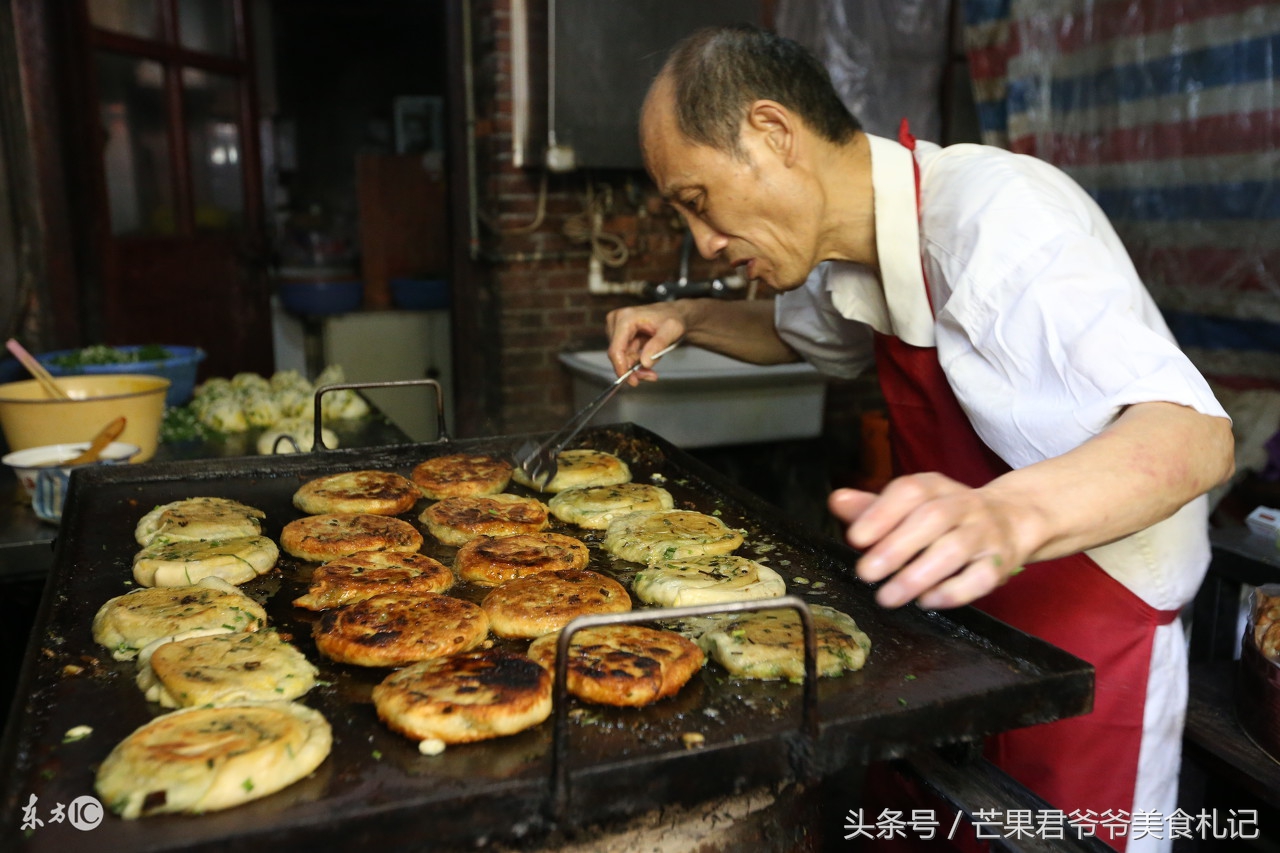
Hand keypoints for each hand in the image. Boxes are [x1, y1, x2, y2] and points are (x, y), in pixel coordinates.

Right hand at [605, 303, 687, 384]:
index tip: (632, 381)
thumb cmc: (673, 317)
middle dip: (633, 369)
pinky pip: (625, 357)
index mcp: (626, 317)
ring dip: (636, 368)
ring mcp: (617, 329)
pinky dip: (636, 364)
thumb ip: (658, 345)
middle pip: (618, 355)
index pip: (616, 349)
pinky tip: (648, 362)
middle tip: (651, 375)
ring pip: (622, 358)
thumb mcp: (672, 330)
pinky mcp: (620, 336)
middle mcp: (617, 321)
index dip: (621, 367)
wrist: (675, 314)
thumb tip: (645, 362)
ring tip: (652, 370)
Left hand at [828, 473, 1037, 609]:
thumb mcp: (910, 506)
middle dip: (895, 548)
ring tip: (888, 597)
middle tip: (866, 573)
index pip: (910, 491)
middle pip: (932, 519)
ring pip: (954, 550)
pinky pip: (980, 578)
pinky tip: (926, 601)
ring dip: (917, 576)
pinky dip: (952, 592)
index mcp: (935, 487)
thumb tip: (837, 501)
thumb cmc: (946, 516)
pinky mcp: (999, 563)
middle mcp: (963, 505)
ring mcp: (985, 533)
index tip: (855, 538)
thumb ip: (872, 507)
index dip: (881, 513)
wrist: (1012, 519)